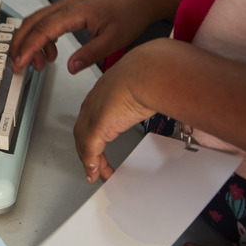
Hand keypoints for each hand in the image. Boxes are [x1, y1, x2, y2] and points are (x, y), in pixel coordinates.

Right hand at [10, 0, 152, 74]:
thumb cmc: (129, 14)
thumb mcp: (114, 40)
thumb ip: (91, 54)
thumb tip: (70, 67)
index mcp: (74, 11)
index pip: (42, 30)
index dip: (28, 48)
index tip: (19, 64)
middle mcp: (65, 5)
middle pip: (31, 23)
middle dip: (20, 45)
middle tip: (17, 66)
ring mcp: (64, 5)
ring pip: (35, 22)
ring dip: (30, 42)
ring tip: (39, 64)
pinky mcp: (67, 9)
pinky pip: (45, 22)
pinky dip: (41, 38)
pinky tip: (50, 53)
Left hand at [72, 44, 156, 181]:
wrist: (149, 73)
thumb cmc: (152, 73)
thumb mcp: (147, 87)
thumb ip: (147, 99)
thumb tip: (162, 103)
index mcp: (105, 89)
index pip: (93, 115)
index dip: (94, 131)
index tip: (99, 142)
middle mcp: (94, 101)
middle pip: (83, 130)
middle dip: (88, 149)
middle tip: (95, 164)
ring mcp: (92, 114)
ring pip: (83, 142)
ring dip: (90, 160)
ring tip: (96, 173)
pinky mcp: (96, 127)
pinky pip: (89, 150)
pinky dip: (91, 163)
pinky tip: (95, 173)